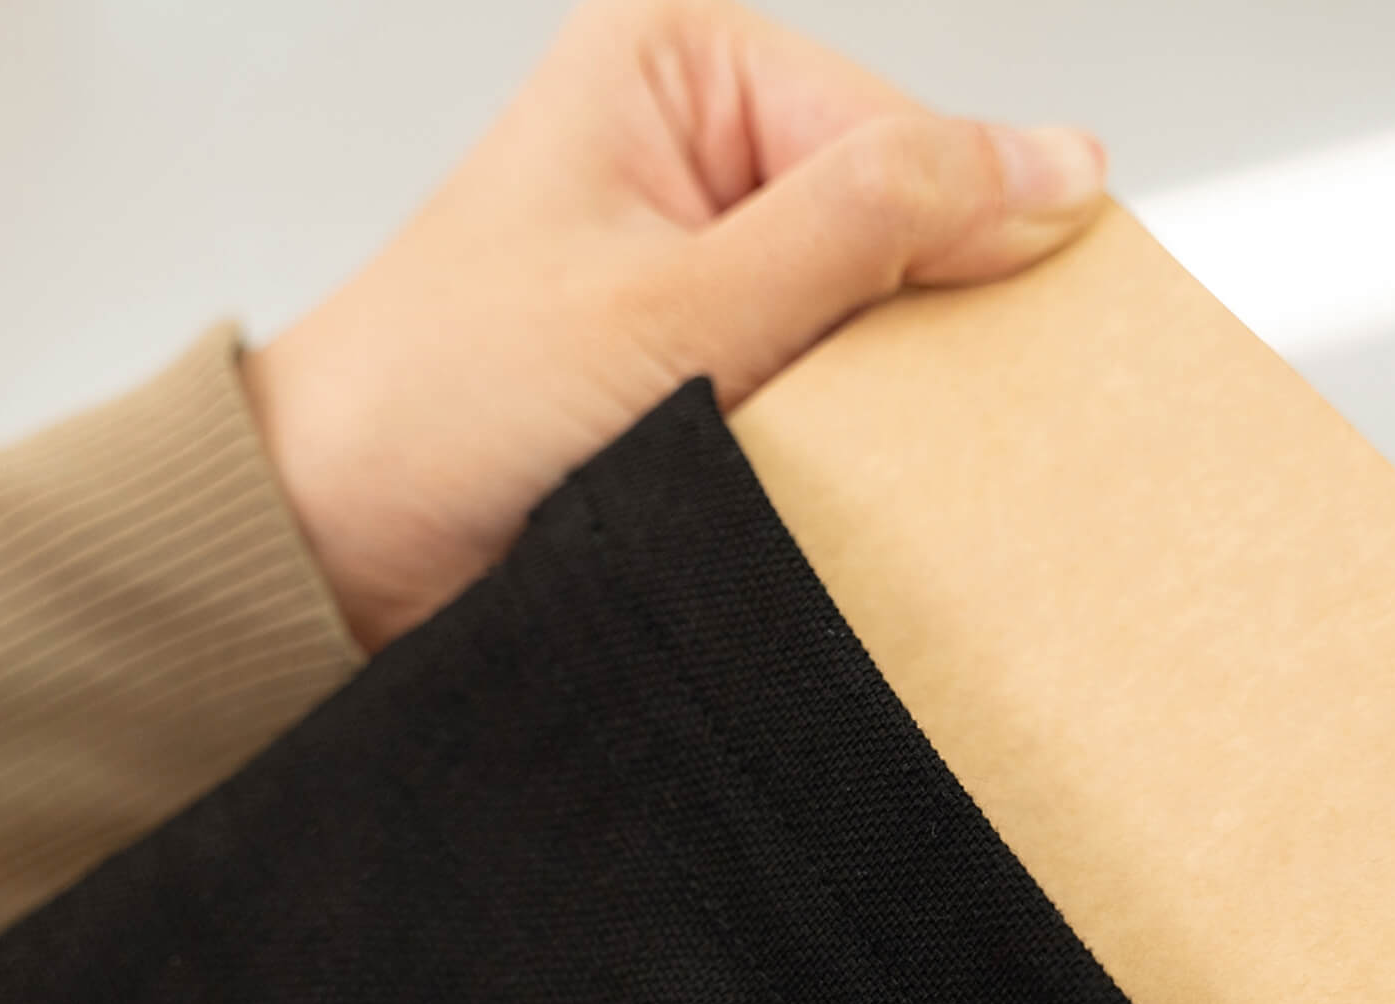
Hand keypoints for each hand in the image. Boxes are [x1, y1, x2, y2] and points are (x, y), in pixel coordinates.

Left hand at [240, 0, 1107, 652]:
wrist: (339, 544)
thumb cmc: (447, 400)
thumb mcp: (685, 302)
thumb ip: (872, 226)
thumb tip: (1055, 164)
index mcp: (680, 69)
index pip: (900, 134)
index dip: (967, 238)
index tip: (1010, 340)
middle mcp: (694, 151)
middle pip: (892, 222)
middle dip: (912, 324)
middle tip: (909, 414)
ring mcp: (700, 263)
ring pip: (864, 315)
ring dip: (873, 398)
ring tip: (836, 455)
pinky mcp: (697, 365)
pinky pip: (819, 386)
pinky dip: (835, 442)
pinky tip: (824, 481)